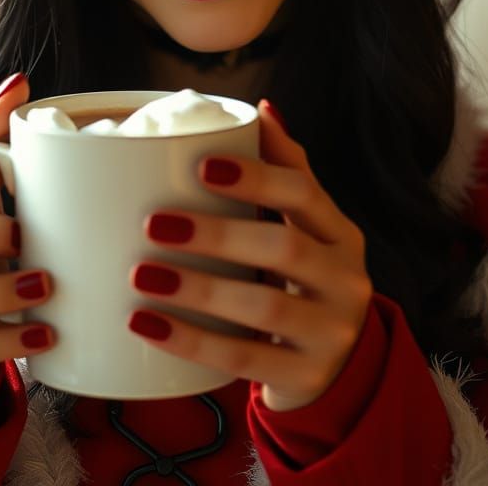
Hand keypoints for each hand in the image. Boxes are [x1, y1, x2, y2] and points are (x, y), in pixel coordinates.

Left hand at [128, 99, 372, 410]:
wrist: (338, 370)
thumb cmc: (306, 281)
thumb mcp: (307, 230)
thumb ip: (286, 173)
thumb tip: (262, 110)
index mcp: (340, 233)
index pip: (304, 193)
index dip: (256, 177)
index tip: (201, 167)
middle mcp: (346, 279)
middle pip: (284, 249)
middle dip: (216, 234)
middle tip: (154, 222)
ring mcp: (331, 332)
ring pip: (264, 307)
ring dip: (198, 288)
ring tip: (141, 274)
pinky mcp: (306, 376)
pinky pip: (244, 359)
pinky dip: (191, 340)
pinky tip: (146, 325)